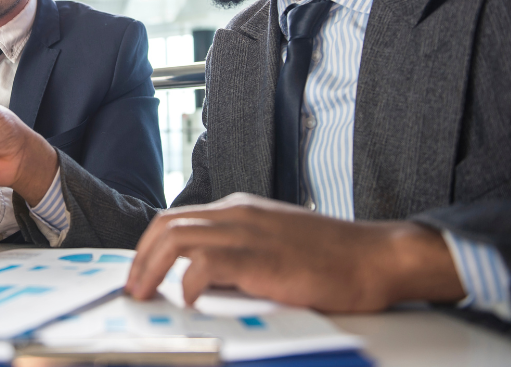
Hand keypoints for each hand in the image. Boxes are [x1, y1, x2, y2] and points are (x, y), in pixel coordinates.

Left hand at [124, 193, 464, 312]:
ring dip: (151, 268)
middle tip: (134, 290)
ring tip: (147, 295)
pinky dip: (189, 281)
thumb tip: (201, 279)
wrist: (377, 257)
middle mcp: (238, 214)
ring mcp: (249, 232)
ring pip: (177, 236)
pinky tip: (190, 300)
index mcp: (240, 210)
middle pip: (167, 224)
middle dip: (140, 258)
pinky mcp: (262, 257)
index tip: (139, 275)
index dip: (148, 248)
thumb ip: (238, 256)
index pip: (176, 219)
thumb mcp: (274, 247)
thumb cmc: (333, 258)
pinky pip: (207, 262)